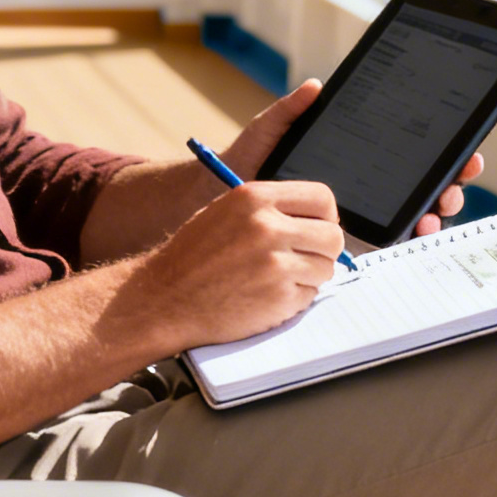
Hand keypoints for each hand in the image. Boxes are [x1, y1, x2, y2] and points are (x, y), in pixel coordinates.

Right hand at [128, 181, 344, 349]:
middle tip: (305, 259)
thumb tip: (316, 217)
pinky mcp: (278, 298)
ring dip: (310, 276)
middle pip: (333, 236)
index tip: (318, 228)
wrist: (163, 299)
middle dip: (323, 250)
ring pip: (326, 268)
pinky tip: (266, 296)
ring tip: (277, 279)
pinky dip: (295, 299)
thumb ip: (270, 209)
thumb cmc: (193, 256)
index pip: (322, 198)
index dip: (326, 216)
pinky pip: (310, 295)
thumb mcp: (227, 212)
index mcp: (255, 198)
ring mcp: (275, 264)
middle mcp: (268, 227)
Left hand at [219, 78, 490, 238]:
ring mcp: (360, 209)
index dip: (442, 150)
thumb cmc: (247, 161)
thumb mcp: (270, 130)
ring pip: (412, 210)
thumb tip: (316, 87)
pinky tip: (415, 230)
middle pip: (422, 181)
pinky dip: (407, 233)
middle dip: (449, 182)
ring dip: (434, 210)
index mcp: (359, 150)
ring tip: (435, 210)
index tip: (463, 149)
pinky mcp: (347, 235)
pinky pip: (386, 236)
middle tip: (455, 181)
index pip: (409, 148)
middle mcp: (367, 179)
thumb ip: (291, 110)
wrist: (223, 197)